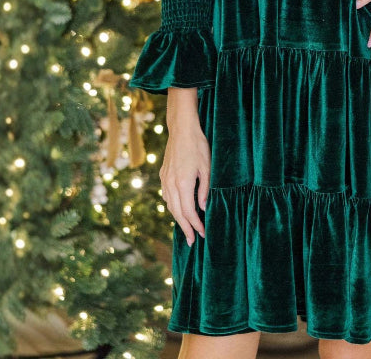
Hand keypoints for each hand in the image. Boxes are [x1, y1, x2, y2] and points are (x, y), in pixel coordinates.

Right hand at [159, 116, 209, 246]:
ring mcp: (165, 179)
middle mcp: (171, 184)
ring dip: (178, 219)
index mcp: (183, 183)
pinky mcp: (163, 174)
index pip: (189, 212)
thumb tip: (203, 208)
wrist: (182, 129)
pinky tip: (178, 209)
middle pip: (177, 212)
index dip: (195, 225)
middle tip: (192, 241)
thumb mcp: (207, 167)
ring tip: (186, 228)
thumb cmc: (198, 146)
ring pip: (170, 205)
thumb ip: (204, 189)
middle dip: (185, 228)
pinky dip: (172, 206)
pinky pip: (166, 196)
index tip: (202, 234)